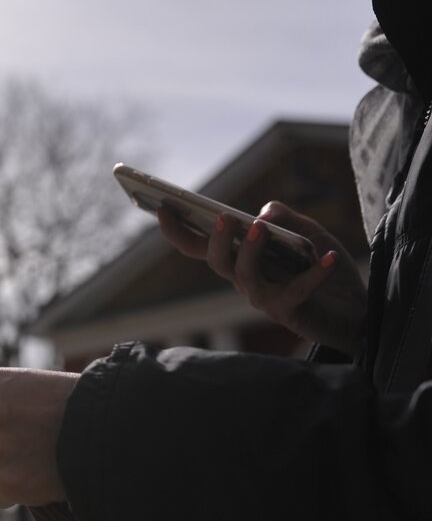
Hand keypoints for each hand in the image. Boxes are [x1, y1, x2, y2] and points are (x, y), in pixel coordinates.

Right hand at [157, 201, 365, 353]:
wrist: (360, 311)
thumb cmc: (328, 272)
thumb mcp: (309, 233)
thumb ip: (285, 217)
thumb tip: (259, 214)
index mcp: (241, 258)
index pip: (200, 245)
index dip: (178, 230)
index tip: (161, 208)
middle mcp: (244, 279)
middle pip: (215, 260)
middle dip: (216, 238)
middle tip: (223, 216)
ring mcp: (263, 298)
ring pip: (243, 276)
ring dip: (249, 251)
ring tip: (260, 228)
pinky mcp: (288, 313)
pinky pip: (294, 291)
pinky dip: (313, 273)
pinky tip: (328, 258)